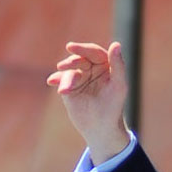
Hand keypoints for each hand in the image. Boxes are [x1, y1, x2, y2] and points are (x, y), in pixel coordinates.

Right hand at [46, 41, 129, 163]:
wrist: (100, 128)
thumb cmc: (114, 106)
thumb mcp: (119, 86)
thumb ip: (118, 65)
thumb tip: (116, 44)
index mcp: (106, 66)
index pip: (94, 52)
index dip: (83, 49)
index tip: (71, 47)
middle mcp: (92, 69)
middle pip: (80, 59)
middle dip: (71, 62)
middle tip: (64, 66)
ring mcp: (80, 78)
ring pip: (69, 70)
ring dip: (65, 77)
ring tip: (65, 89)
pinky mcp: (69, 87)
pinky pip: (60, 79)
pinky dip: (57, 80)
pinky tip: (52, 82)